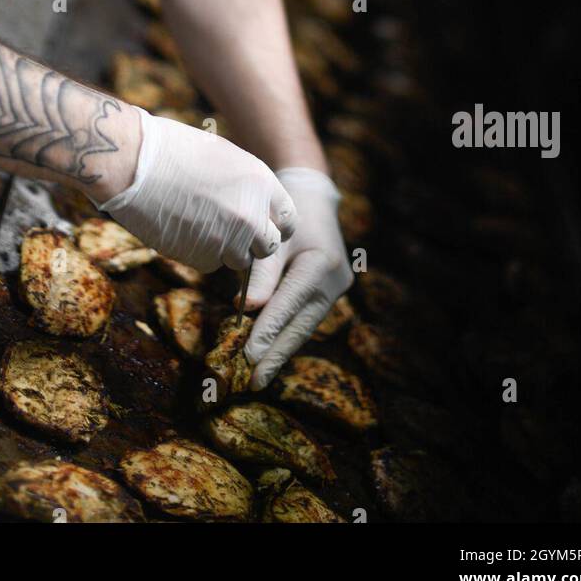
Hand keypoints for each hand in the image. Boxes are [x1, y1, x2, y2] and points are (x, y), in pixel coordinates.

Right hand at [93, 107, 296, 273]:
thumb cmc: (171, 149)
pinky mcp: (202, 258)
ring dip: (223, 249)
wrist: (133, 163)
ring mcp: (228, 240)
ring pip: (238, 259)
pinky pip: (209, 264)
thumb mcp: (222, 156)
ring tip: (195, 222)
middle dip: (252, 242)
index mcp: (261, 183)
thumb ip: (245, 185)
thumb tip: (253, 205)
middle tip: (227, 228)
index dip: (275, 225)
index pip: (288, 219)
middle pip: (268, 246)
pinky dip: (197, 253)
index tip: (263, 225)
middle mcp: (251, 215)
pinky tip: (179, 229)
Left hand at [242, 166, 351, 389]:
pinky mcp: (329, 294)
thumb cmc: (287, 214)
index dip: (268, 330)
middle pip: (300, 325)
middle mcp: (335, 281)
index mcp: (321, 264)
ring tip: (257, 375)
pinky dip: (285, 335)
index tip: (249, 355)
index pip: (289, 303)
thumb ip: (261, 274)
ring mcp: (336, 290)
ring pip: (303, 327)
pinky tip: (269, 354)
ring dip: (279, 350)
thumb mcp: (272, 237)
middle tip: (253, 381)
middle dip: (275, 355)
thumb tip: (244, 309)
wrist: (312, 199)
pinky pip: (304, 319)